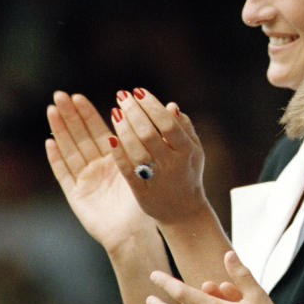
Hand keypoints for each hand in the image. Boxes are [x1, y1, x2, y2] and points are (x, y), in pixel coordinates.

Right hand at [46, 91, 153, 252]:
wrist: (135, 235)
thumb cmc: (144, 204)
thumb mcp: (144, 169)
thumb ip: (144, 144)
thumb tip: (164, 112)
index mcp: (115, 159)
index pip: (98, 131)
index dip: (87, 114)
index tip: (78, 96)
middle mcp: (97, 167)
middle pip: (80, 137)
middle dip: (69, 116)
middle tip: (59, 95)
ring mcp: (85, 180)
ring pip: (70, 150)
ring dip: (60, 131)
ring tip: (51, 110)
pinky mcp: (76, 195)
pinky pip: (64, 174)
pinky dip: (56, 159)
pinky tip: (49, 142)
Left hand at [109, 89, 210, 226]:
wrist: (183, 211)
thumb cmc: (187, 173)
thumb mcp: (193, 150)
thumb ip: (184, 128)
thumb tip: (170, 106)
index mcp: (186, 151)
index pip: (168, 123)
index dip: (152, 106)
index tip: (138, 92)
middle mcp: (172, 164)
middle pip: (149, 134)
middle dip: (133, 112)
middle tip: (122, 96)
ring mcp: (157, 178)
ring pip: (136, 150)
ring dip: (123, 129)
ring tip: (115, 112)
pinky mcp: (142, 191)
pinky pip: (127, 170)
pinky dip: (119, 154)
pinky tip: (110, 138)